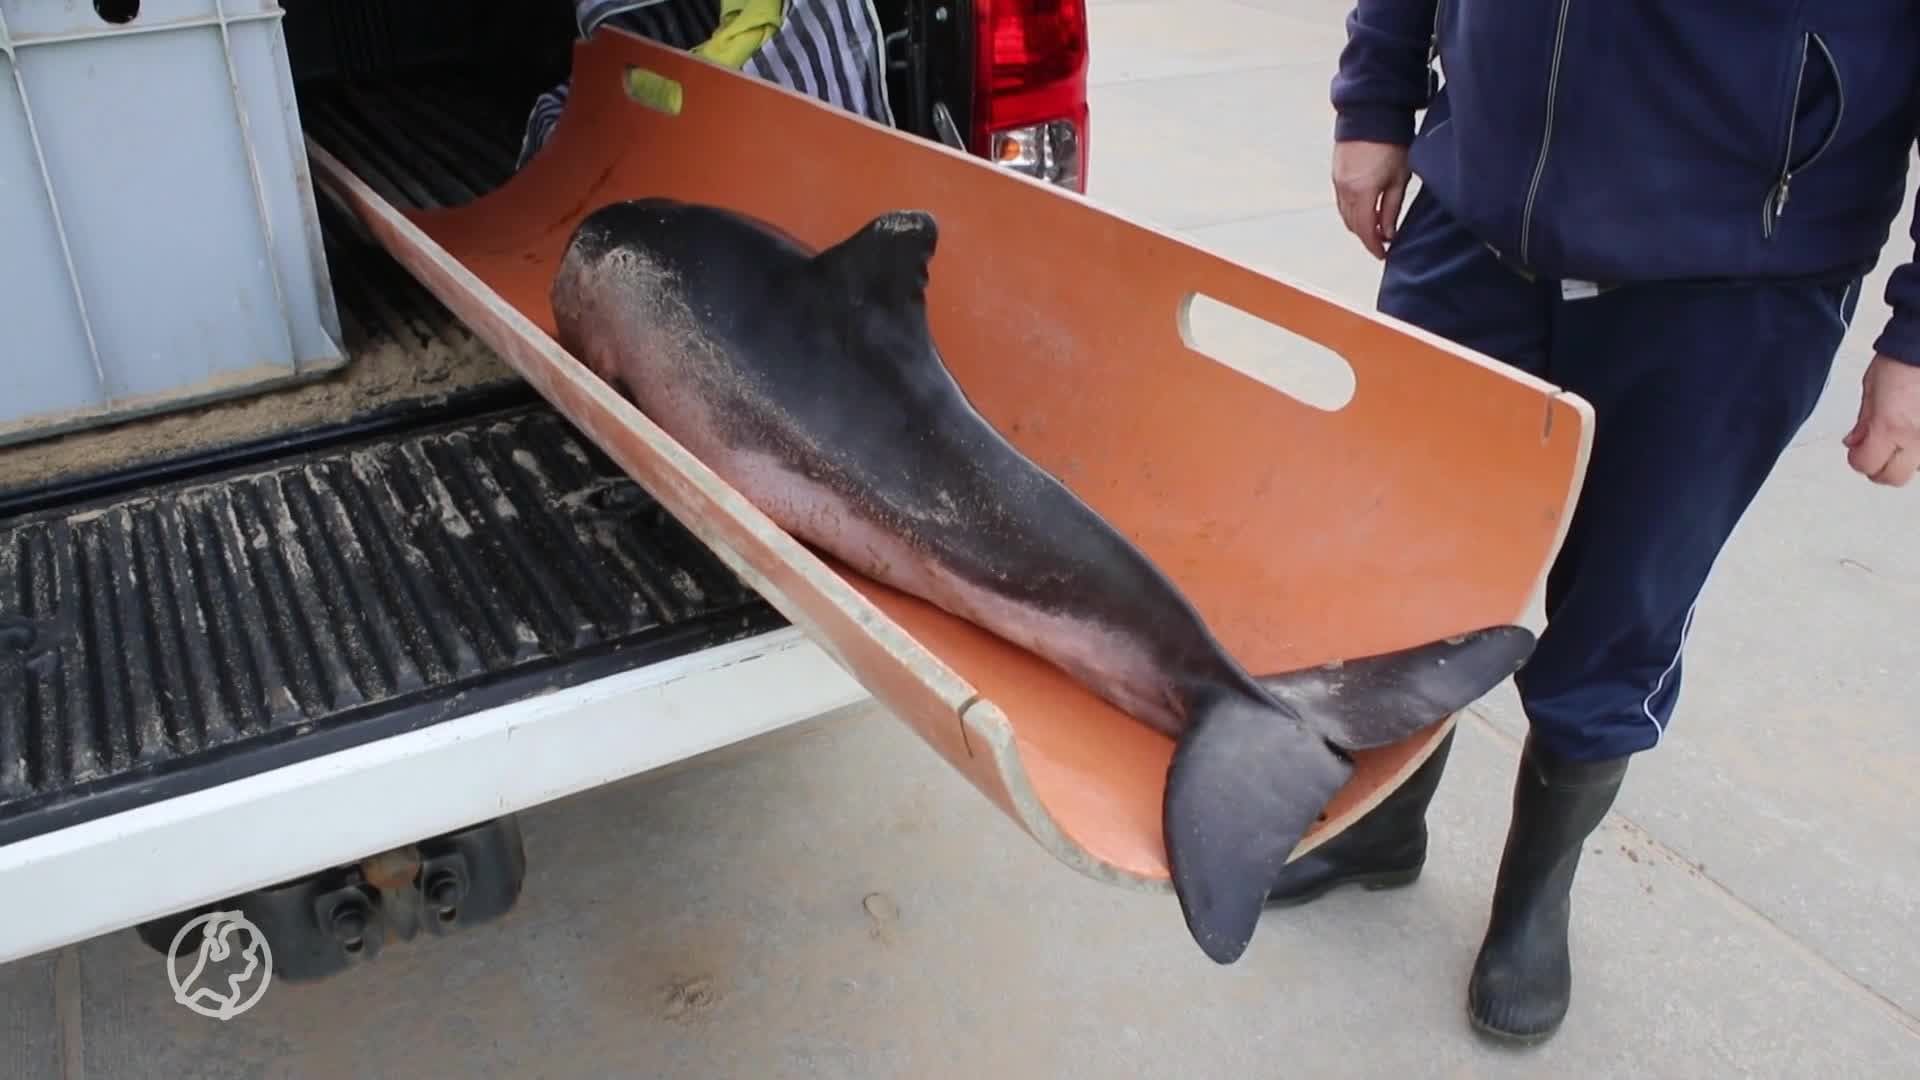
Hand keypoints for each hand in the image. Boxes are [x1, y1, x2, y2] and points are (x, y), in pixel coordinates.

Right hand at [1332, 141, 1411, 259]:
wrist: (1372, 115)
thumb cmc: (1390, 142)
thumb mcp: (1399, 178)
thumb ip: (1392, 209)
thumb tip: (1388, 233)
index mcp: (1362, 192)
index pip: (1365, 230)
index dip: (1374, 246)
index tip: (1383, 254)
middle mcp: (1345, 190)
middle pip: (1353, 225)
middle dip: (1366, 236)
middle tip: (1382, 242)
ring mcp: (1337, 182)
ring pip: (1345, 214)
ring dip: (1358, 224)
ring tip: (1375, 226)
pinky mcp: (1336, 174)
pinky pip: (1341, 202)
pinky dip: (1352, 211)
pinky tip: (1365, 209)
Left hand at [1843, 353, 1919, 485]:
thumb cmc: (1902, 359)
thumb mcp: (1870, 389)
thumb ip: (1863, 422)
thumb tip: (1854, 443)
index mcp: (1889, 427)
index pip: (1867, 466)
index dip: (1857, 460)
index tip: (1856, 451)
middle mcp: (1916, 437)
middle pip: (1894, 477)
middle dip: (1880, 469)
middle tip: (1876, 454)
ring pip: (1917, 469)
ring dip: (1906, 460)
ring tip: (1901, 440)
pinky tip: (1914, 433)